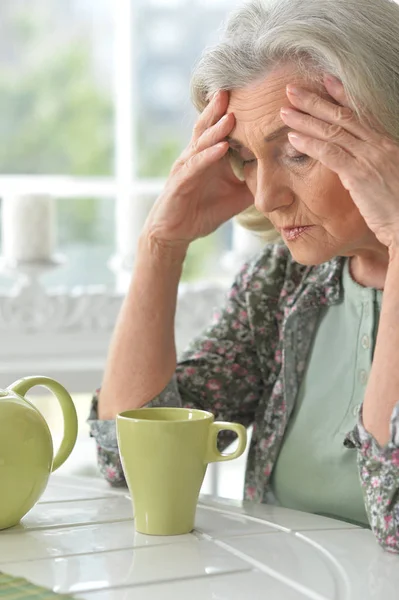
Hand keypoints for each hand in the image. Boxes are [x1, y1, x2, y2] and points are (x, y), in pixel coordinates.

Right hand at [143, 91, 252, 250]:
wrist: (176, 233)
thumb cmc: (203, 212)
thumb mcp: (237, 196)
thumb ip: (255, 182)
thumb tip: (283, 175)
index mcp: (209, 156)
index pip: (222, 128)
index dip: (234, 112)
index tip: (254, 95)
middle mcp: (196, 155)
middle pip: (209, 126)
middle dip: (221, 108)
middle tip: (237, 87)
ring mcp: (187, 167)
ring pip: (202, 142)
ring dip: (217, 128)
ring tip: (231, 114)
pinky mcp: (181, 182)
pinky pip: (196, 165)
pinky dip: (209, 155)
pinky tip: (221, 148)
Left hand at [279, 75, 398, 250]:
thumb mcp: (390, 180)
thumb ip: (373, 169)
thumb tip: (355, 171)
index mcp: (387, 144)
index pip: (360, 114)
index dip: (341, 94)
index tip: (324, 80)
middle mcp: (378, 146)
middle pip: (342, 116)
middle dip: (314, 101)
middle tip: (292, 89)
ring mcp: (369, 159)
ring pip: (332, 131)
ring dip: (305, 119)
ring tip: (284, 111)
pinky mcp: (359, 175)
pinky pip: (329, 154)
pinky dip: (309, 144)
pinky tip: (292, 138)